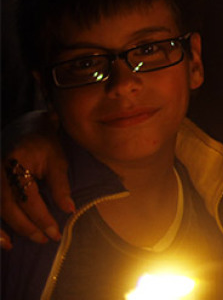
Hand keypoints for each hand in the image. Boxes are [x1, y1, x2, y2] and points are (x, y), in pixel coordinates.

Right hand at [1, 112, 72, 247]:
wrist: (24, 127)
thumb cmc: (44, 144)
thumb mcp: (57, 160)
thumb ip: (60, 186)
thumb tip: (69, 210)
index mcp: (16, 163)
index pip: (28, 198)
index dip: (41, 218)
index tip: (55, 233)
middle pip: (9, 208)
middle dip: (27, 227)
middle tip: (45, 239)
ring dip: (8, 230)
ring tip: (22, 243)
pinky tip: (4, 240)